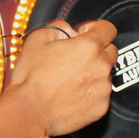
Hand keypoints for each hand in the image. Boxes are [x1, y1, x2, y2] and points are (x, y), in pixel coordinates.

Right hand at [10, 19, 116, 137]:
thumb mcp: (38, 38)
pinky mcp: (101, 107)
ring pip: (105, 74)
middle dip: (96, 51)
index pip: (108, 29)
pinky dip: (90, 92)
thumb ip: (60, 26)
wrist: (29, 111)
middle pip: (110, 51)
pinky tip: (71, 93)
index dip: (95, 28)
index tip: (84, 34)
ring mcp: (103, 89)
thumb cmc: (31, 77)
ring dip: (92, 72)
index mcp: (89, 46)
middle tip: (73, 58)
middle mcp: (101, 66)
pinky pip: (101, 94)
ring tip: (68, 79)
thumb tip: (71, 31)